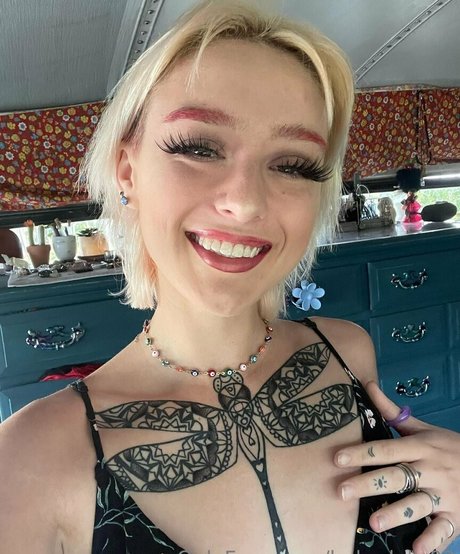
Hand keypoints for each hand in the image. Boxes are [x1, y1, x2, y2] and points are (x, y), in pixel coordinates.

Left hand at [334, 380, 458, 553]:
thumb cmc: (449, 446)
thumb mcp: (422, 428)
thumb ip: (392, 411)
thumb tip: (368, 385)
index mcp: (420, 446)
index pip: (386, 449)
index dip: (361, 453)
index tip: (337, 459)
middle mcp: (431, 469)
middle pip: (396, 476)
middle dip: (368, 484)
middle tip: (342, 492)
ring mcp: (444, 494)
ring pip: (418, 504)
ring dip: (397, 514)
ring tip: (374, 523)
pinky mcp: (456, 516)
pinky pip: (443, 530)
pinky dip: (432, 541)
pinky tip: (416, 551)